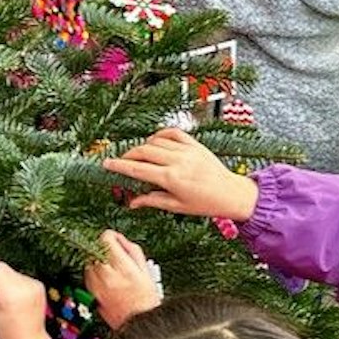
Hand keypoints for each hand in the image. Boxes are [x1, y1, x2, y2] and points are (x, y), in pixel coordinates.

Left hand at [85, 230, 160, 330]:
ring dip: (97, 260)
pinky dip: (94, 273)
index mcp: (122, 267)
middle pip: (94, 249)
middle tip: (113, 253)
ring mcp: (97, 286)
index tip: (115, 240)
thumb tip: (120, 240)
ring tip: (110, 267)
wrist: (139, 324)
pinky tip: (105, 278)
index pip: (105, 239)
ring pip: (88, 262)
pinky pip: (87, 276)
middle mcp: (106, 275)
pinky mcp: (92, 294)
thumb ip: (132, 250)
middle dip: (103, 248)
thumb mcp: (146, 270)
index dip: (112, 237)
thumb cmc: (146, 301)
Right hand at [104, 128, 257, 221]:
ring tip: (139, 154)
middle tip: (121, 160)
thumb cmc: (206, 203)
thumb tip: (132, 202)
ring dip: (143, 145)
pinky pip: (173, 132)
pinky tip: (156, 141)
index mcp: (172, 179)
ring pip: (156, 140)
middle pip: (143, 151)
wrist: (232, 193)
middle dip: (128, 155)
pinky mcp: (195, 144)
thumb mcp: (177, 206)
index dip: (119, 166)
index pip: (138, 170)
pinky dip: (161, 134)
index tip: (107, 164)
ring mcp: (187, 150)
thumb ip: (152, 201)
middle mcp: (178, 161)